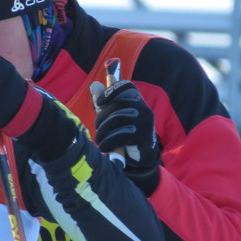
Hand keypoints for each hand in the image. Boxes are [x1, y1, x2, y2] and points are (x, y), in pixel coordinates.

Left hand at [92, 80, 160, 194]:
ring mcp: (145, 123)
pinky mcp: (144, 138)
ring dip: (102, 131)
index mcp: (137, 100)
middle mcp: (144, 109)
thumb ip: (104, 100)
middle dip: (101, 117)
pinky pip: (121, 136)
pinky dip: (108, 142)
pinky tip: (104, 147)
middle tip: (96, 128)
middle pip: (117, 105)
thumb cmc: (123, 130)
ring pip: (117, 119)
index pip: (126, 86)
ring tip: (98, 139)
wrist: (140, 155)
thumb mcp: (113, 115)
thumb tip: (94, 85)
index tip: (99, 102)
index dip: (110, 91)